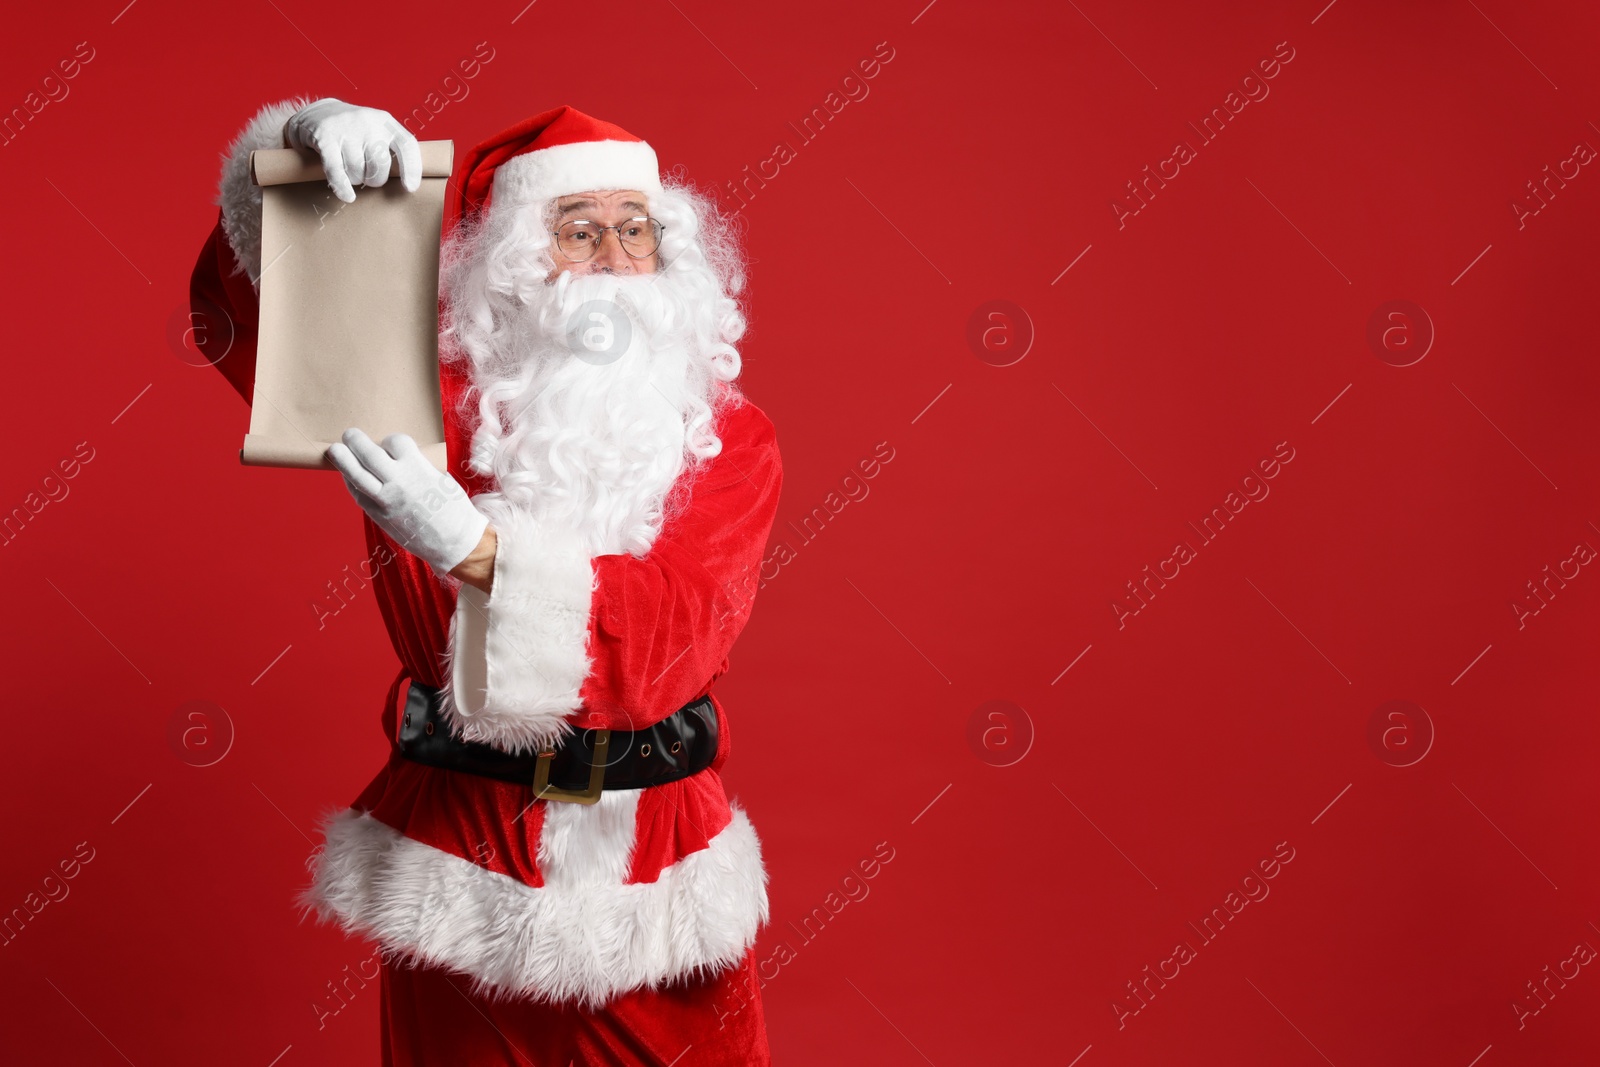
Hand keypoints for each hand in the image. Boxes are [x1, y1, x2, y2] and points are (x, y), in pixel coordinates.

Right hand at [283, 98, 421, 203]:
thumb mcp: (376, 132)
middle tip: (366, 175)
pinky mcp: (325, 136)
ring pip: (357, 171)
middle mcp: (368, 122)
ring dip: (353, 179)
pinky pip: (336, 170)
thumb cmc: (354, 131)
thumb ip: (391, 151)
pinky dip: (341, 186)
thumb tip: (408, 184)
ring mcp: (346, 128)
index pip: (407, 145)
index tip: (410, 188)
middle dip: (374, 179)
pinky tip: (347, 196)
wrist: (317, 113)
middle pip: (380, 166)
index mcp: (385, 122)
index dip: (412, 168)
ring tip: (348, 167)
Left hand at [326, 428, 487, 574]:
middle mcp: (398, 482)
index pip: (395, 442)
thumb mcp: (441, 478)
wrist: (454, 542)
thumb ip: (418, 467)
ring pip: (356, 475)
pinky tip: (347, 476)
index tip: (391, 445)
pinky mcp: (379, 516)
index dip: (391, 441)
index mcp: (418, 468)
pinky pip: (358, 495)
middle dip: (356, 441)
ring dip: (343, 460)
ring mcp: (386, 501)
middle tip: (349, 434)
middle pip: (369, 454)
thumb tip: (399, 459)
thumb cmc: (454, 509)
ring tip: (335, 450)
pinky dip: (351, 483)